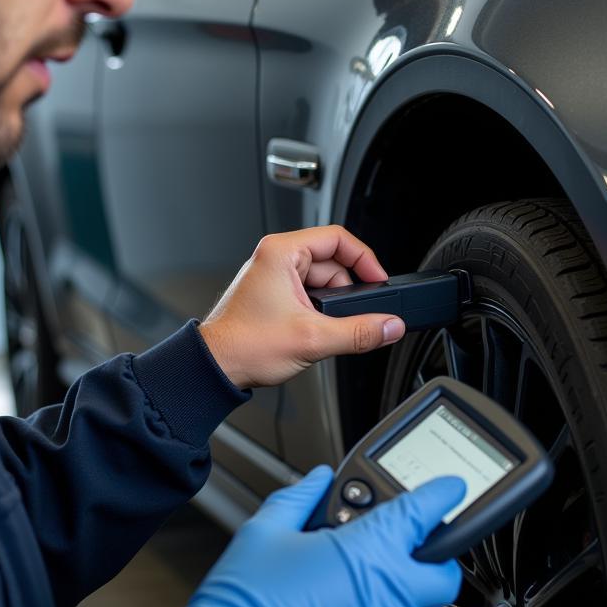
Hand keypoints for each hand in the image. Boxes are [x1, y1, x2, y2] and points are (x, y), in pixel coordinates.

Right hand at [173, 467, 464, 606]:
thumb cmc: (248, 593)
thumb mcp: (266, 528)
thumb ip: (299, 496)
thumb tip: (317, 478)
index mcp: (366, 547)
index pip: (423, 512)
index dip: (442, 495)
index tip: (449, 489)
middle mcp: (385, 588)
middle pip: (445, 571)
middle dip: (437, 554)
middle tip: (417, 542)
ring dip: (426, 599)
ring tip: (404, 583)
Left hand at [198, 226, 404, 388]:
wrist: (216, 367)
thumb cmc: (244, 345)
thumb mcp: (313, 339)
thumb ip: (358, 332)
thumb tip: (390, 326)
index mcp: (281, 252)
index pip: (337, 239)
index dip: (365, 260)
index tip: (379, 282)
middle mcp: (275, 259)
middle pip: (332, 263)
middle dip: (348, 292)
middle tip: (359, 316)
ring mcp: (274, 277)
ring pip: (322, 282)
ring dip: (333, 306)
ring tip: (329, 329)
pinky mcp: (273, 295)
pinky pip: (309, 295)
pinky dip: (320, 312)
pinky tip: (318, 331)